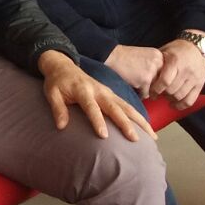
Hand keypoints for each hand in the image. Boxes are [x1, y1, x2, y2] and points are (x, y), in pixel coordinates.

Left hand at [38, 51, 152, 140]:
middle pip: (115, 107)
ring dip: (140, 121)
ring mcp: (108, 92)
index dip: (97, 121)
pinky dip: (139, 117)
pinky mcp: (113, 94)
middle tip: (135, 138)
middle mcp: (99, 91)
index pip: (91, 107)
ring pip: (127, 107)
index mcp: (82, 90)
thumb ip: (57, 108)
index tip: (104, 136)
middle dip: (125, 123)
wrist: (63, 65)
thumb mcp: (51, 93)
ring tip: (152, 136)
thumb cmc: (57, 82)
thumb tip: (61, 126)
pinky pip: (128, 106)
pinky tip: (148, 129)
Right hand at [105, 43, 164, 93]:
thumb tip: (165, 84)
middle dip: (155, 87)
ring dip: (146, 90)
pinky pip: (145, 94)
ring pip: (155, 90)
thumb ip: (156, 66)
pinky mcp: (144, 80)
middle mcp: (159, 63)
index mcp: (160, 56)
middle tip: (145, 85)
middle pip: (163, 83)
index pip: (168, 74)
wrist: (110, 55)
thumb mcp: (145, 56)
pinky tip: (132, 85)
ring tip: (136, 83)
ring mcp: (152, 72)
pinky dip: (138, 93)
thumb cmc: (125, 57)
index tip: (153, 81)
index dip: (160, 80)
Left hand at [151, 39, 204, 108]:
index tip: (151, 93)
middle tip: (157, 95)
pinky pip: (191, 100)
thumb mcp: (165, 51)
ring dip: (171, 100)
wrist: (197, 47)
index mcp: (175, 61)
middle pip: (172, 90)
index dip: (156, 90)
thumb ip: (157, 63)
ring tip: (166, 98)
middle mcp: (186, 71)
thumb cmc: (177, 49)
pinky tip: (175, 105)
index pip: (165, 81)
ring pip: (181, 96)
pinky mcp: (200, 84)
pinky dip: (182, 105)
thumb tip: (145, 76)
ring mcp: (194, 78)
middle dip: (162, 95)